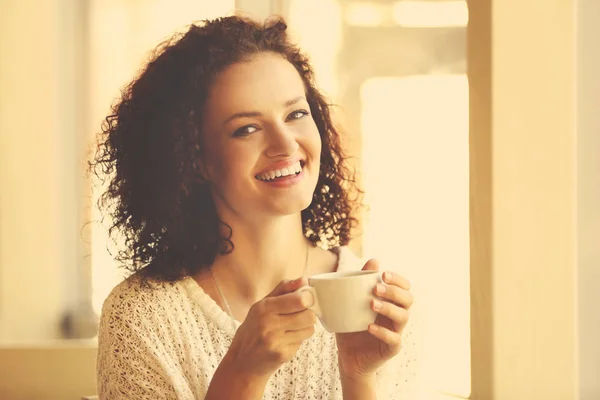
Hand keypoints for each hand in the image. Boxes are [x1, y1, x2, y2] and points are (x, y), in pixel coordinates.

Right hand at [225, 278, 316, 380]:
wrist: (242, 362)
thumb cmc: (253, 330)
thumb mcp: (261, 305)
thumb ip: (283, 289)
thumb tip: (304, 279)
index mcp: (264, 307)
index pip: (300, 299)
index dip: (308, 298)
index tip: (305, 300)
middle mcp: (269, 324)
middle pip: (309, 315)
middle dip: (308, 314)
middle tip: (300, 315)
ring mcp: (276, 341)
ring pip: (309, 329)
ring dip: (304, 328)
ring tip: (292, 329)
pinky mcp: (282, 355)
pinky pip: (302, 343)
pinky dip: (297, 341)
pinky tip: (285, 341)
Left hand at [336, 259, 413, 380]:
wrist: (348, 356)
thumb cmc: (351, 325)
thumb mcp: (351, 303)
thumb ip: (360, 283)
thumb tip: (374, 260)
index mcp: (390, 302)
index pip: (405, 287)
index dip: (398, 279)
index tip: (384, 274)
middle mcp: (396, 315)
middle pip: (408, 299)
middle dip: (394, 291)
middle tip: (376, 288)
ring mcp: (396, 331)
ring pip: (403, 317)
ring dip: (389, 308)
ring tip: (371, 304)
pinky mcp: (392, 348)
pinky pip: (394, 339)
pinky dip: (383, 332)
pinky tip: (369, 327)